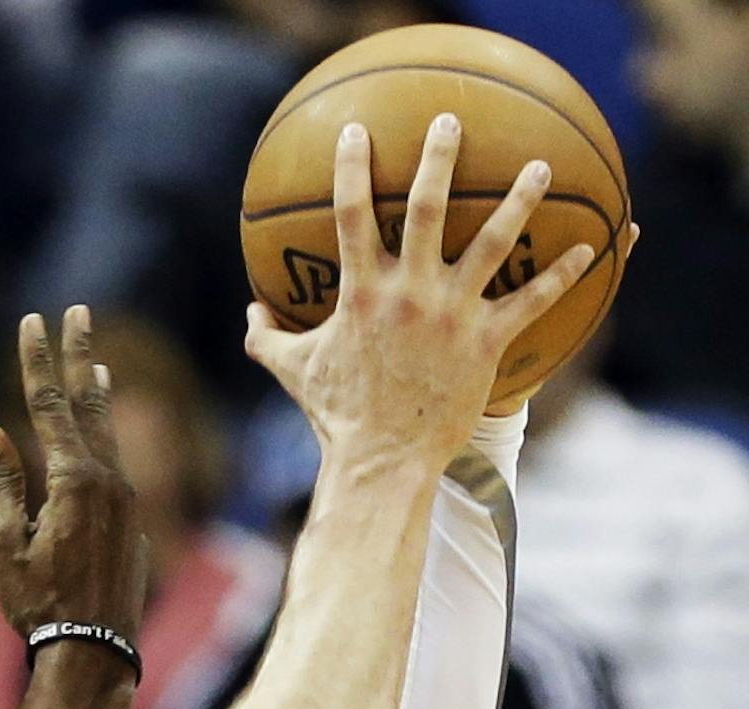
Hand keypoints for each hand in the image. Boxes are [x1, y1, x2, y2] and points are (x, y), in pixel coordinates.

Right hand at [0, 305, 146, 644]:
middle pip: (87, 404)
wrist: (94, 650)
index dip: (38, 361)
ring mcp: (123, 500)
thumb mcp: (7, 544)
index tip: (31, 321)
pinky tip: (99, 437)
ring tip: (95, 365)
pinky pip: (114, 463)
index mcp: (73, 479)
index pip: (49, 405)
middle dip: (76, 355)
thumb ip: (3, 484)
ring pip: (107, 433)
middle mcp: (107, 479)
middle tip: (77, 311)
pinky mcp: (128, 522)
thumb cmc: (39, 603)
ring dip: (96, 396)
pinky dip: (104, 438)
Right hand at [245, 116, 594, 473]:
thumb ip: (266, 338)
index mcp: (361, 293)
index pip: (351, 216)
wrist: (382, 459)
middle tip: (451, 120)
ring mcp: (452, 314)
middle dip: (438, 158)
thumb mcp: (292, 371)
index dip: (351, 170)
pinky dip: (562, 274)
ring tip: (538, 165)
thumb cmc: (335, 415)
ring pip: (494, 242)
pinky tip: (589, 247)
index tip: (355, 133)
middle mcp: (409, 293)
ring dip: (519, 199)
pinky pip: (532, 300)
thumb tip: (249, 313)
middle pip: (428, 207)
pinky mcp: (486, 341)